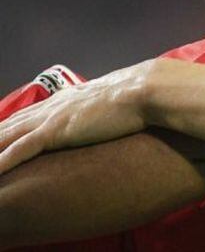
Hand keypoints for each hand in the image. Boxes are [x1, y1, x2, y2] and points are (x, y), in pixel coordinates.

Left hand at [0, 60, 155, 173]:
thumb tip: (106, 117)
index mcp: (63, 100)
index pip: (25, 117)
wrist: (144, 91)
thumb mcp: (111, 103)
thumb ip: (99, 110)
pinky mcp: (55, 131)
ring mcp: (50, 118)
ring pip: (5, 137)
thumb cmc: (136, 97)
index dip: (6, 129)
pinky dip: (2, 161)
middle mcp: (50, 107)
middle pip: (7, 126)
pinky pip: (19, 149)